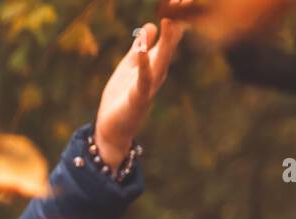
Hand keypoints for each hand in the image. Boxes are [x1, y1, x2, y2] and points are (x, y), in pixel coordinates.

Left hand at [94, 6, 189, 168]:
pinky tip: (142, 51)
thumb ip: (139, 47)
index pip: (171, 35)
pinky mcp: (138, 97)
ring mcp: (150, 85)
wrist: (112, 129)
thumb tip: (150, 25)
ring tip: (168, 20)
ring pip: (162, 60)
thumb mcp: (129, 66)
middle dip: (176, 23)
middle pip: (171, 44)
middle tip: (183, 1)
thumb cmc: (121, 97)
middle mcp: (158, 71)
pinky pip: (143, 79)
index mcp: (156, 62)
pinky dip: (143, 65)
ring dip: (166, 41)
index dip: (176, 16)